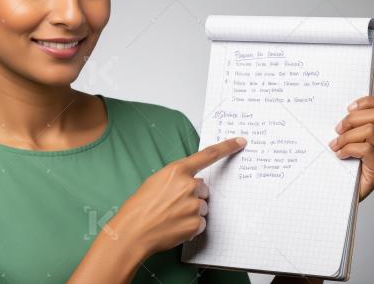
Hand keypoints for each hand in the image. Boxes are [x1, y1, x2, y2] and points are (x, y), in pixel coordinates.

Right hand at [108, 137, 246, 256]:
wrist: (133, 231)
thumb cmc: (140, 207)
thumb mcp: (155, 182)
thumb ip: (177, 178)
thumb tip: (190, 184)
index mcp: (177, 171)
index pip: (208, 155)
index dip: (227, 147)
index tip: (240, 142)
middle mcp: (189, 185)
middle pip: (203, 188)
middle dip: (193, 196)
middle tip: (173, 204)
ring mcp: (194, 205)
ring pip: (202, 206)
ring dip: (191, 212)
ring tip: (170, 216)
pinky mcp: (196, 223)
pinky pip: (201, 223)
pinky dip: (191, 226)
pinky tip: (175, 226)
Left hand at [329, 96, 373, 200]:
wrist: (341, 199)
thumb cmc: (341, 170)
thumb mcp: (344, 143)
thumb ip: (347, 129)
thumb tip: (335, 115)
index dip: (367, 102)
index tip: (348, 108)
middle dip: (352, 119)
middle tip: (337, 131)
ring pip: (371, 130)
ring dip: (347, 136)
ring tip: (335, 146)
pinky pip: (366, 149)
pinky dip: (349, 148)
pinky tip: (340, 155)